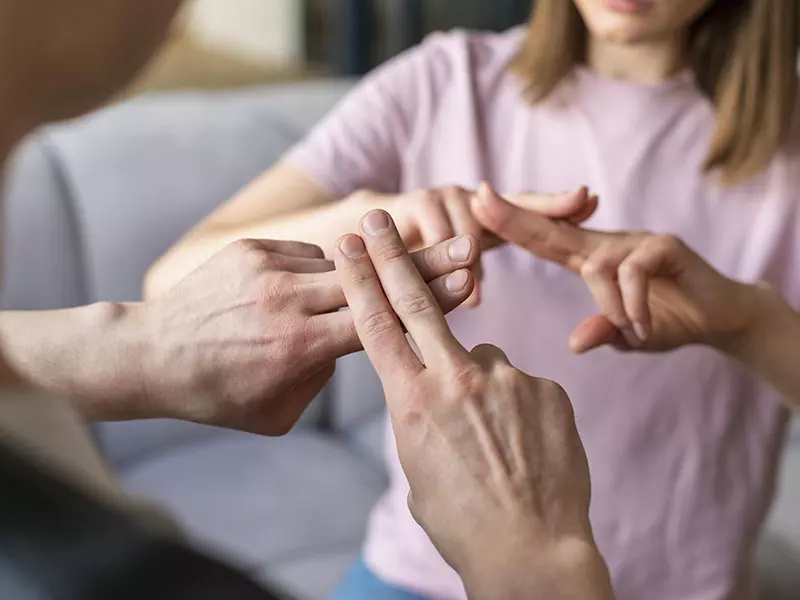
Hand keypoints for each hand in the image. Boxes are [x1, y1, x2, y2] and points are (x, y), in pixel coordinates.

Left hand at [137, 236, 478, 435]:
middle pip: (374, 280)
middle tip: (469, 249)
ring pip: (342, 263)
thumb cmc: (220, 394)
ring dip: (362, 275)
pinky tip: (297, 295)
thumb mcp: (279, 412)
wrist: (153, 354)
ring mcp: (270, 268)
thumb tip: (354, 340)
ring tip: (356, 289)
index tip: (466, 283)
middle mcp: (290, 301)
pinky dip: (316, 272)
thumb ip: (325, 378)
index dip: (428, 300)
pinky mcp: (253, 249)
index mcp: (301, 347)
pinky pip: (308, 255)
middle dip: (426, 265)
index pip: (381, 318)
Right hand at [334, 210, 613, 599]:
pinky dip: (516, 405)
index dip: (361, 278)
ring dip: (479, 385)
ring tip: (495, 440)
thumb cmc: (461, 519)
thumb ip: (422, 412)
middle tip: (378, 217)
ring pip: (481, 357)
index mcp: (411, 401)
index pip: (376, 324)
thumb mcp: (418, 464)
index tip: (350, 243)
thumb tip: (435, 385)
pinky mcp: (545, 387)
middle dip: (393, 254)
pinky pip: (520, 382)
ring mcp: (505, 379)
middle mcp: (454, 379)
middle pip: (417, 300)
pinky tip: (523, 445)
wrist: (530, 550)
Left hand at [472, 183, 755, 352]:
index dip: (511, 225)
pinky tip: (642, 327)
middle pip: (554, 229)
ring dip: (611, 307)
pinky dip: (633, 304)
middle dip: (515, 216)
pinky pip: (634, 272)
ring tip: (634, 331)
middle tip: (479, 197)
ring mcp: (637, 242)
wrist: (721, 317)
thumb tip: (574, 343)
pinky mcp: (666, 247)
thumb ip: (601, 331)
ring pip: (598, 266)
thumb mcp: (627, 333)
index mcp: (592, 259)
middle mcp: (609, 245)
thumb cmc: (668, 321)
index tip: (478, 206)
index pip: (543, 240)